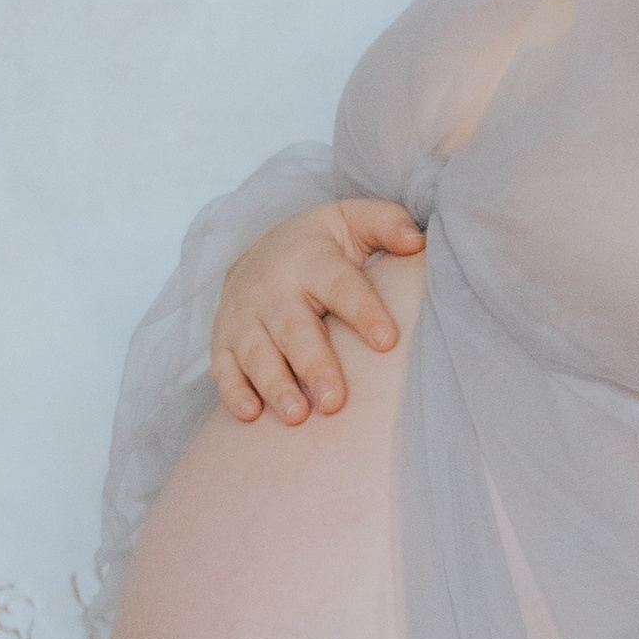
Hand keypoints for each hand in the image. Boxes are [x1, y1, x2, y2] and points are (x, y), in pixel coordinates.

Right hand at [212, 198, 425, 424]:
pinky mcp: (223, 340)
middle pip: (294, 330)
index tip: (387, 341)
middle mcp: (272, 288)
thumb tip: (415, 242)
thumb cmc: (322, 245)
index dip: (363, 312)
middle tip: (335, 403)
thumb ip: (388, 225)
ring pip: (257, 354)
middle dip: (314, 366)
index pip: (339, 286)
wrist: (258, 249)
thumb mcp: (354, 221)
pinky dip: (233, 392)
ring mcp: (243, 316)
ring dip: (275, 386)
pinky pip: (224, 368)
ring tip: (297, 416)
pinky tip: (250, 415)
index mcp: (310, 259)